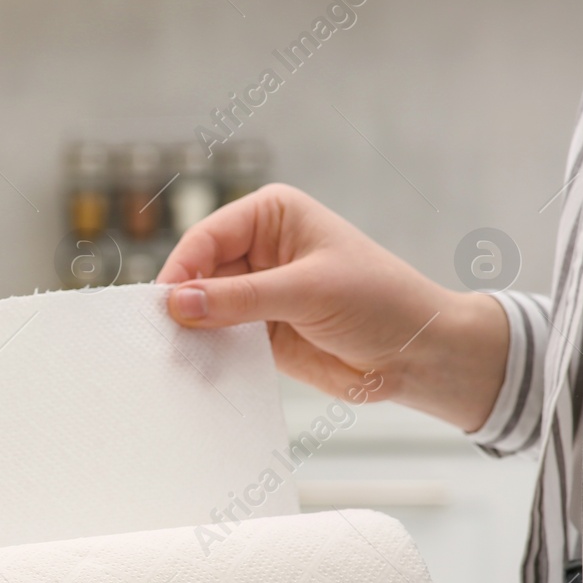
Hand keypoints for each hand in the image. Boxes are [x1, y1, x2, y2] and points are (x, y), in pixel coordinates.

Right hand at [157, 184, 508, 433]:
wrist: (418, 354)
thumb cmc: (381, 302)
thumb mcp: (309, 292)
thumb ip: (241, 298)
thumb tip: (178, 303)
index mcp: (271, 215)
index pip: (207, 237)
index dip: (182, 270)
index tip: (164, 305)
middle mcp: (258, 249)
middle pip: (197, 272)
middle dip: (183, 303)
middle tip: (163, 336)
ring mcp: (256, 292)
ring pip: (203, 308)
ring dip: (192, 331)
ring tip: (177, 355)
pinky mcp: (258, 331)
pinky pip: (218, 339)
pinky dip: (206, 353)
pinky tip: (199, 367)